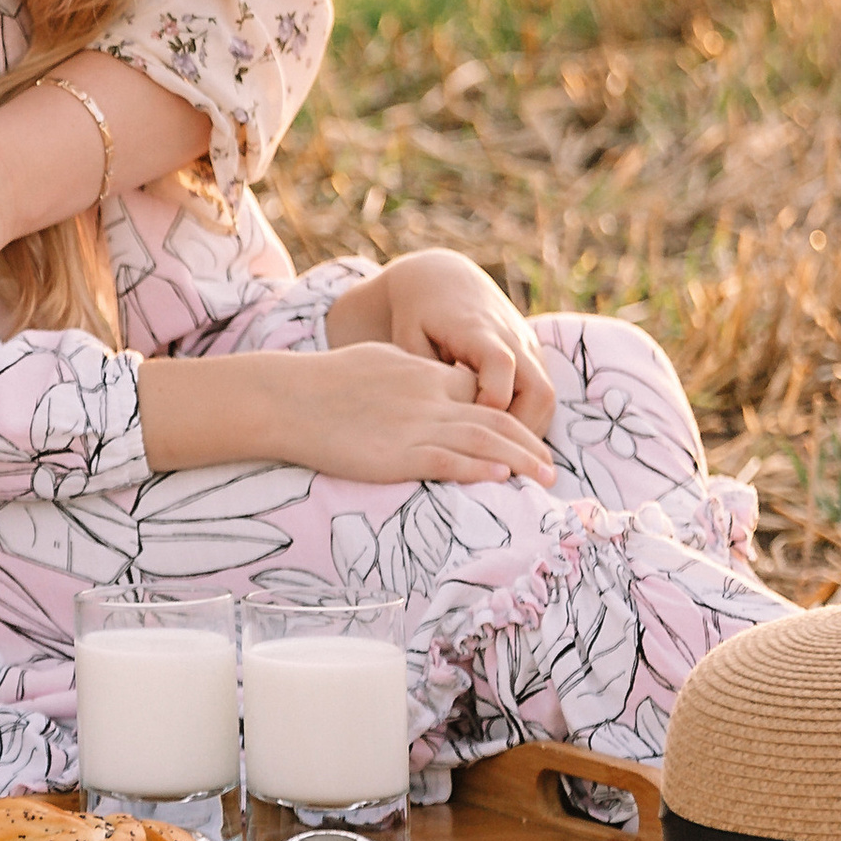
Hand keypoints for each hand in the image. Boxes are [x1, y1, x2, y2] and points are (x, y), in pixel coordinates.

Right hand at [280, 344, 558, 485]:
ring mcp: (416, 425)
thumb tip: (430, 381)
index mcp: (423, 373)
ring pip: (484, 441)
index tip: (526, 435)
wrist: (288, 398)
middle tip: (552, 466)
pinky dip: (481, 470)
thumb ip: (410, 372)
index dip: (509, 413)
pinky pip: (451, 461)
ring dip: (521, 460)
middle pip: (495, 418)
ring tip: (545, 477)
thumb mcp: (377, 361)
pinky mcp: (399, 454)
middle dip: (529, 442)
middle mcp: (429, 397)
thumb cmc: (323, 380)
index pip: (480, 390)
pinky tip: (503, 480)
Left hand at [326, 251, 556, 436]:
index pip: (500, 368)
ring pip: (548, 397)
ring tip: (501, 457)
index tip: (468, 428)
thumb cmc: (418, 312)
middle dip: (522, 430)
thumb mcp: (408, 334)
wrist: (442, 278)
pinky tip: (503, 440)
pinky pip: (542, 393)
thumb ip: (421, 374)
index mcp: (479, 332)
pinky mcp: (532, 356)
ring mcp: (527, 348)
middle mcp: (512, 340)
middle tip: (495, 459)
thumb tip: (435, 420)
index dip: (488, 404)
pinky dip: (529, 418)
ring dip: (530, 429)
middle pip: (540, 391)